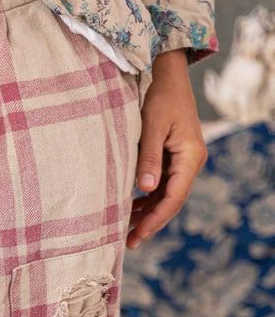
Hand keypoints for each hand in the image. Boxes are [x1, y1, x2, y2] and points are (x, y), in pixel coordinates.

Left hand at [127, 48, 207, 249]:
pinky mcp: (173, 157)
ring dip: (147, 213)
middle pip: (171, 202)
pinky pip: (161, 185)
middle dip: (151, 223)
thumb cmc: (160, 96)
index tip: (137, 236)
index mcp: (191, 156)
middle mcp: (191, 162)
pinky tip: (129, 208)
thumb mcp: (151, 126)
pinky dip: (146, 199)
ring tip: (125, 230)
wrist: (168, 74)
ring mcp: (183, 161)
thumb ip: (148, 158)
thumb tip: (145, 189)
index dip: (155, 220)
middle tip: (128, 242)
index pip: (174, 197)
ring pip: (166, 196)